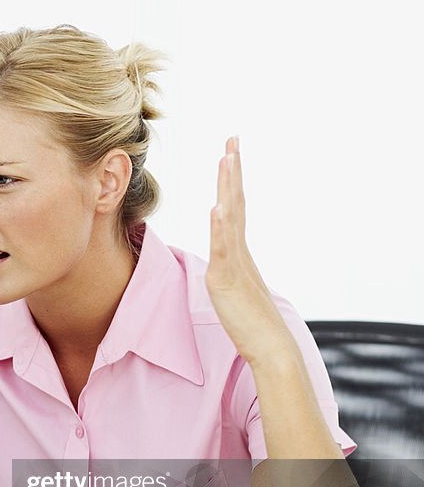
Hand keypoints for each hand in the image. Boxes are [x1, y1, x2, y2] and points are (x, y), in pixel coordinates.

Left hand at [205, 137, 294, 367]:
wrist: (269, 346)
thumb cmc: (251, 322)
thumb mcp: (234, 287)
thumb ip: (229, 269)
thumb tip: (224, 260)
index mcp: (238, 251)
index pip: (235, 207)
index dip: (231, 180)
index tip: (230, 152)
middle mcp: (238, 251)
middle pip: (235, 202)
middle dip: (232, 170)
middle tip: (232, 139)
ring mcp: (233, 263)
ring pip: (231, 218)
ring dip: (228, 188)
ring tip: (226, 159)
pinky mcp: (227, 279)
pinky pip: (224, 250)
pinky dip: (221, 228)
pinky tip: (217, 208)